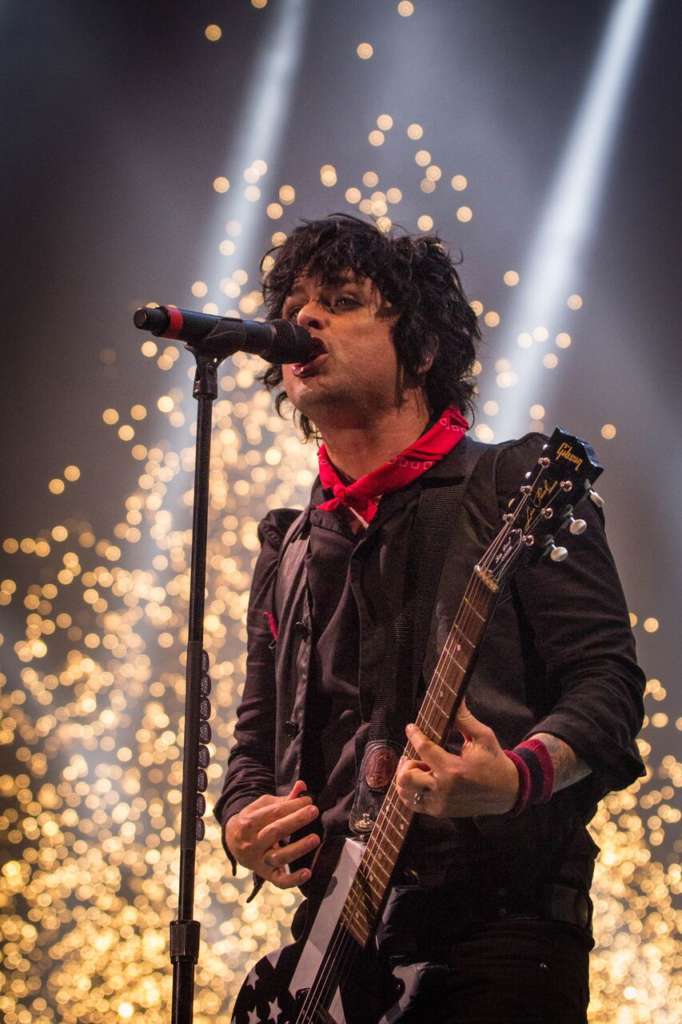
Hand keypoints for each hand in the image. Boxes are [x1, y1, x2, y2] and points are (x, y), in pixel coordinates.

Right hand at [225, 780, 320, 888]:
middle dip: (296, 820)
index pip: (273, 813)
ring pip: (278, 857)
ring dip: (298, 848)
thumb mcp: (262, 806)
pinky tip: (308, 872)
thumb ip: (283, 799)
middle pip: (275, 831)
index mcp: (249, 822)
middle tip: (313, 811)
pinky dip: (293, 879)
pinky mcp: (266, 875)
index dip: (293, 805)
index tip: (309, 801)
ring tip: (315, 838)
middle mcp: (252, 843)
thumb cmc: (253, 820)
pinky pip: (279, 881)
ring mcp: (259, 861)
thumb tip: (302, 786)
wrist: (233, 842)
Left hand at [395, 701, 518, 816]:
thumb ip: (464, 719)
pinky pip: (412, 803)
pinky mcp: (439, 812)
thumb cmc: (494, 761)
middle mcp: (443, 789)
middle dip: (407, 762)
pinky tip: (421, 780)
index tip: (411, 727)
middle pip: (405, 776)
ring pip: (405, 791)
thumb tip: (457, 697)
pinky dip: (411, 791)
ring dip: (407, 777)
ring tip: (421, 769)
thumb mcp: (483, 737)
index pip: (423, 748)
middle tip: (417, 756)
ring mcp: (440, 803)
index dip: (414, 734)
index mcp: (453, 769)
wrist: (507, 792)